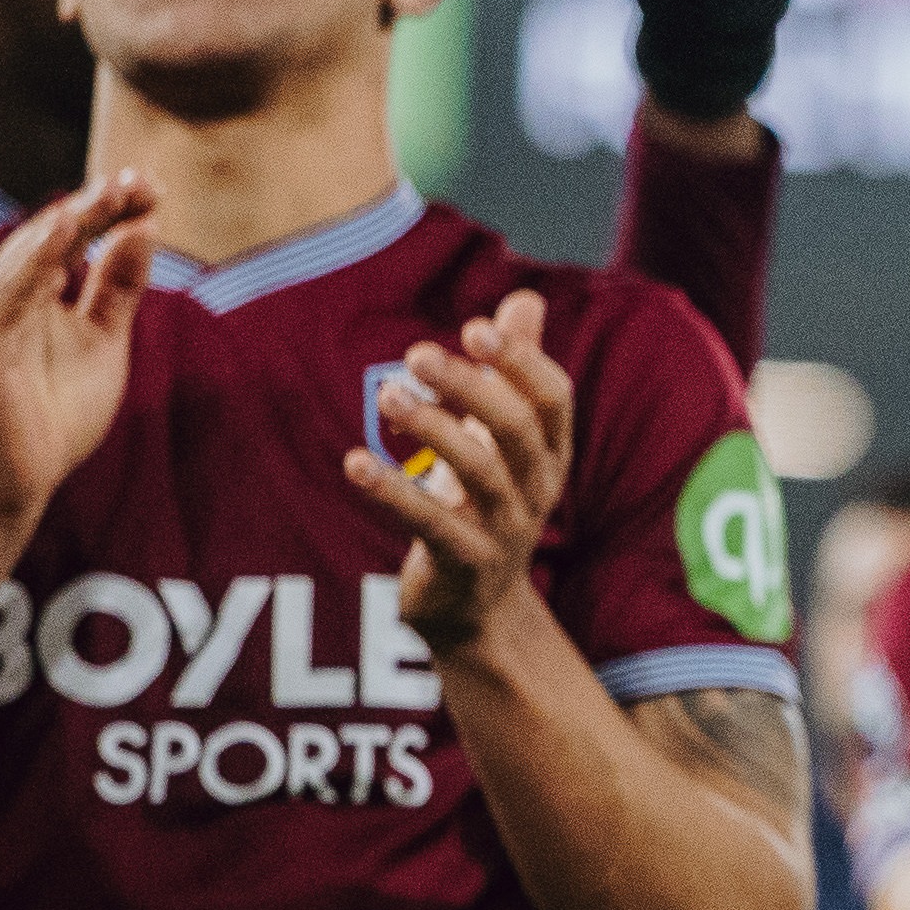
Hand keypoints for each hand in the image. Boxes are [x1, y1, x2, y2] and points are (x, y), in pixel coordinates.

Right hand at [0, 173, 158, 523]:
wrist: (19, 478)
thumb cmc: (56, 410)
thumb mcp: (105, 337)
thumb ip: (118, 285)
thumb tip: (145, 226)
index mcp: (37, 288)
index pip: (76, 234)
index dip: (112, 207)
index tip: (156, 186)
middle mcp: (8, 292)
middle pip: (54, 234)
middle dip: (97, 204)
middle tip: (140, 178)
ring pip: (32, 253)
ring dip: (72, 219)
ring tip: (111, 192)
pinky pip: (11, 291)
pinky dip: (37, 257)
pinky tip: (66, 229)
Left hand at [350, 291, 577, 656]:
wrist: (476, 610)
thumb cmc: (485, 503)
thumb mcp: (502, 438)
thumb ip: (513, 370)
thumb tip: (524, 299)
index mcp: (550, 453)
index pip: (554, 399)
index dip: (522, 361)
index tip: (478, 326)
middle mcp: (537, 490)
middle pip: (517, 431)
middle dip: (471, 387)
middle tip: (417, 355)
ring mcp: (505, 531)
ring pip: (480, 474)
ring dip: (433, 430)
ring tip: (389, 398)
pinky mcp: (464, 566)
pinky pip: (432, 525)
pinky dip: (393, 492)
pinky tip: (354, 463)